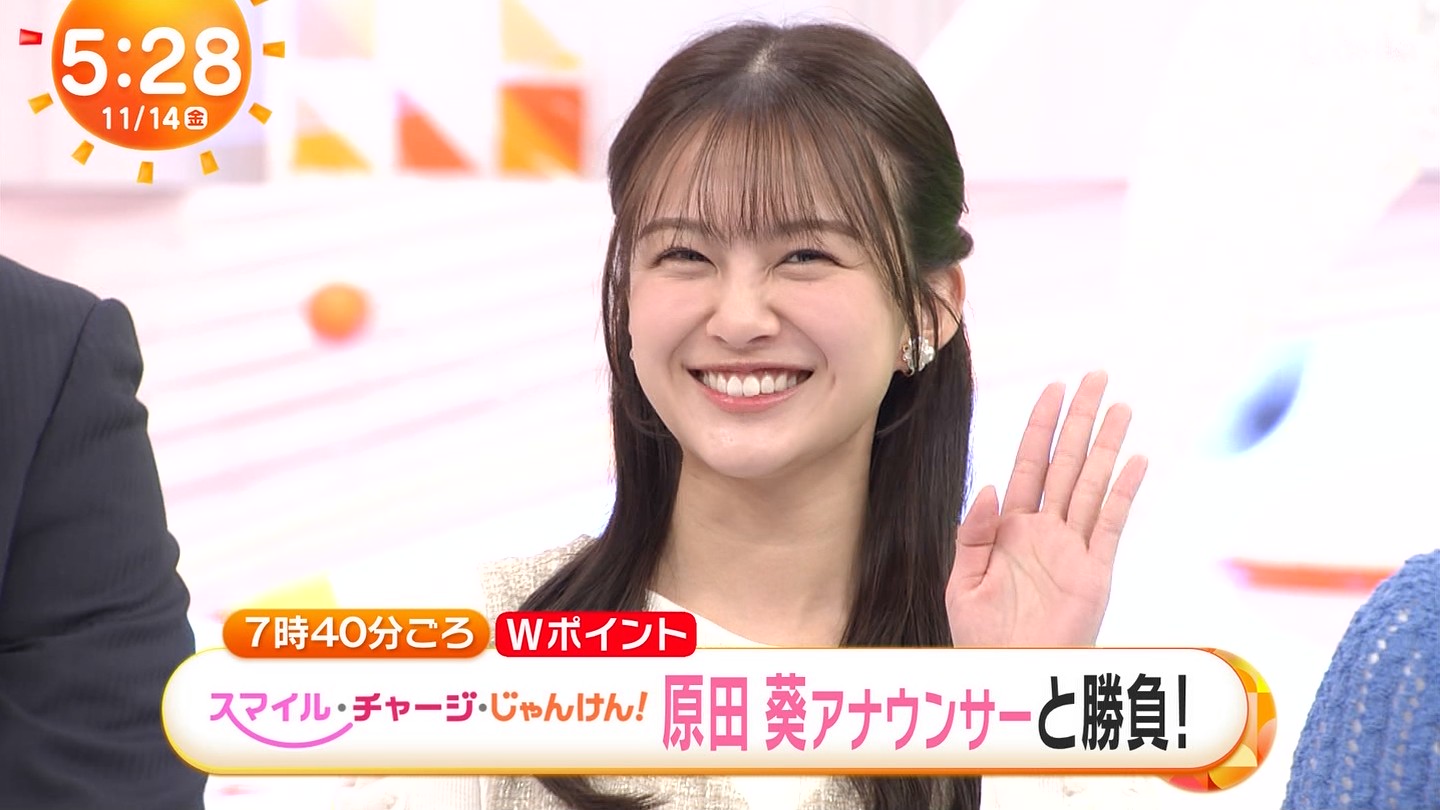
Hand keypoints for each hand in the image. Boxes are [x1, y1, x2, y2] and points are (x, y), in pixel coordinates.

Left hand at [947, 371, 1146, 646]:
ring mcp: (1073, 549)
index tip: (1053, 387)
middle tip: (1096, 375)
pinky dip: (1123, 492)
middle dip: (1079, 419)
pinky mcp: (1096, 573)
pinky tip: (1135, 459)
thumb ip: (973, 533)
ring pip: (1093, 484)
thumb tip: (990, 486)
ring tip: (1120, 405)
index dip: (1041, 426)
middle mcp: (1045, 531)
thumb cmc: (980, 637)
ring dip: (1106, 445)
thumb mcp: (962, 581)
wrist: (1006, 678)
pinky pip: (1111, 525)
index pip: (1029, 464)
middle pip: (1066, 463)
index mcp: (1009, 528)